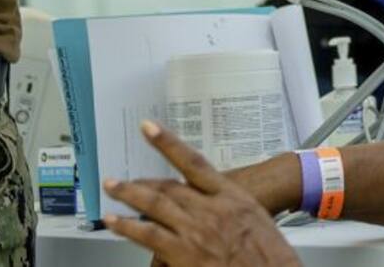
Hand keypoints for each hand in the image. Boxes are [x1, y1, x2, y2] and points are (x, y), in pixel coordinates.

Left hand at [103, 120, 300, 266]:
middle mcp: (210, 208)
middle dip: (142, 181)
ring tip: (112, 188)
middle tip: (121, 177)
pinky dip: (128, 227)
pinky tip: (114, 222)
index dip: (168, 143)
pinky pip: (148, 234)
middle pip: (169, 187)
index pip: (194, 162)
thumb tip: (215, 207)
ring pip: (154, 205)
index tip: (150, 128)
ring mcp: (195, 230)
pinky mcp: (183, 253)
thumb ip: (230, 209)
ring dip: (129, 194)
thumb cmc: (272, 254)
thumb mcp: (256, 220)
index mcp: (231, 195)